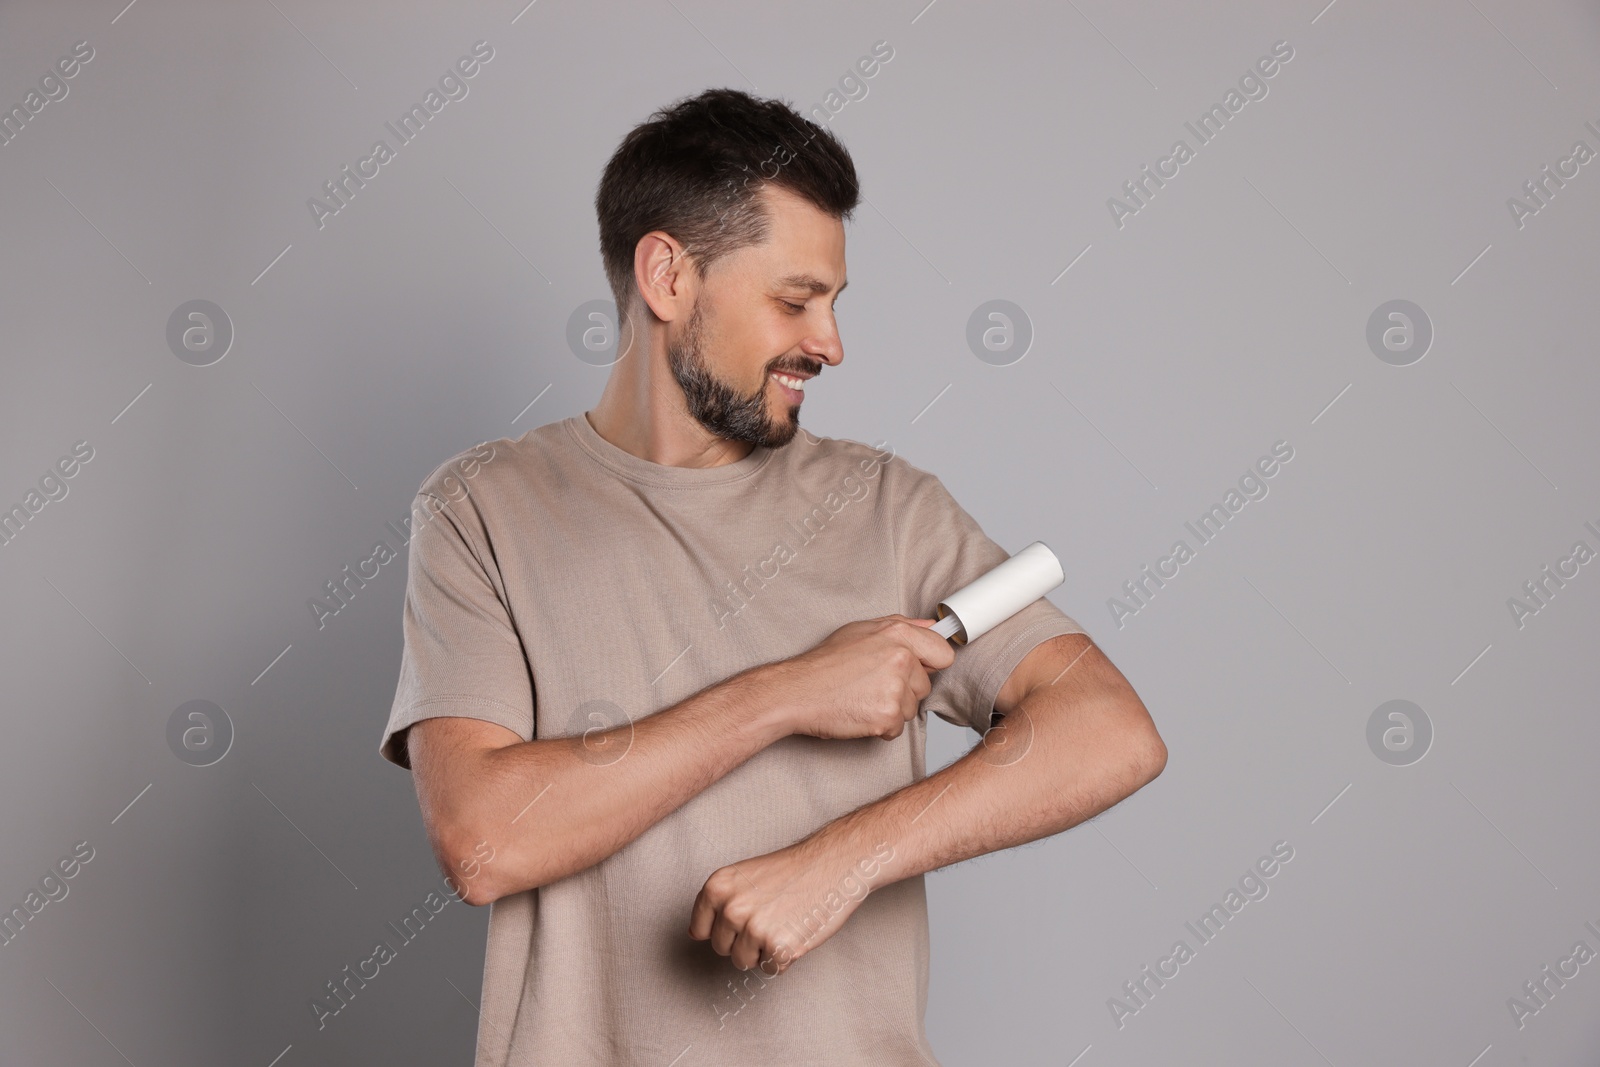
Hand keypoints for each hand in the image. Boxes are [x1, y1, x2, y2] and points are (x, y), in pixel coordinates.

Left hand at [689, 835, 892, 974]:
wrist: (831, 864)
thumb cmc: (792, 871)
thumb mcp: (743, 876)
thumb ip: (718, 903)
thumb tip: (694, 934)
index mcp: (717, 887)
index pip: (700, 930)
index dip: (724, 928)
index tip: (743, 916)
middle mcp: (731, 908)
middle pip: (722, 949)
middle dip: (744, 940)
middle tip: (771, 915)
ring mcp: (754, 929)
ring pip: (744, 962)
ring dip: (764, 950)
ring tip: (784, 922)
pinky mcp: (778, 947)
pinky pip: (772, 969)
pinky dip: (785, 957)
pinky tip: (796, 931)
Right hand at [771, 615, 955, 740]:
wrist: (797, 692)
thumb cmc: (825, 663)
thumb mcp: (862, 630)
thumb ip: (902, 626)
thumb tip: (931, 628)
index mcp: (897, 634)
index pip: (943, 653)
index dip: (929, 664)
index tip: (916, 669)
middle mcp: (901, 659)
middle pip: (925, 685)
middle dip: (904, 689)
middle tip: (871, 684)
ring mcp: (895, 689)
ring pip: (912, 708)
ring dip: (891, 708)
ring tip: (862, 697)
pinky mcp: (887, 716)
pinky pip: (897, 728)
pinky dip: (880, 726)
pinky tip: (859, 711)